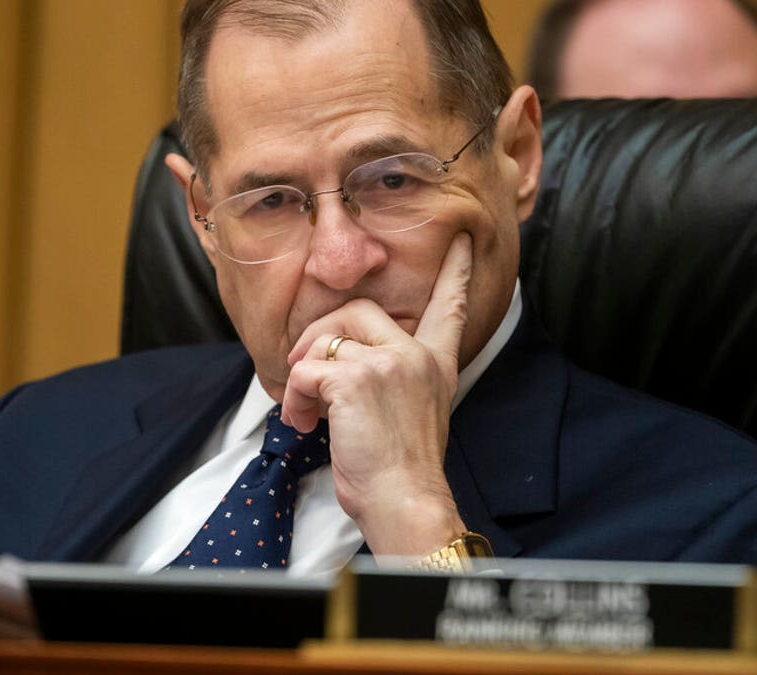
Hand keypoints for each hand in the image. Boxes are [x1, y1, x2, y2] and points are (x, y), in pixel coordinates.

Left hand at [282, 232, 472, 556]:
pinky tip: (301, 422)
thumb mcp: (411, 415)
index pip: (450, 307)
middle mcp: (416, 356)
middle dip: (320, 334)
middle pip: (359, 309)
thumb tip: (336, 367)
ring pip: (326, 338)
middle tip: (304, 373)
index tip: (464, 242)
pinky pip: (304, 371)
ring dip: (302, 374)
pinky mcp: (355, 378)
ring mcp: (387, 363)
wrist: (405, 501)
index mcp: (436, 365)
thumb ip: (391, 381)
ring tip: (303, 410)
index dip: (457, 272)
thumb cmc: (400, 472)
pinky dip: (292, 397)